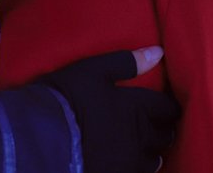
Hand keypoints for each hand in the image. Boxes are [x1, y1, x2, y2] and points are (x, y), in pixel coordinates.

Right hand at [37, 48, 179, 171]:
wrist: (44, 136)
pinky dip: (136, 168)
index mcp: (136, 107)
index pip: (166, 108)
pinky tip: (127, 164)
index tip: (166, 105)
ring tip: (145, 148)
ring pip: (153, 160)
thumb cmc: (67, 97)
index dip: (169, 106)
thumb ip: (127, 63)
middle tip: (158, 125)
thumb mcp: (93, 70)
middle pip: (164, 135)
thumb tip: (158, 52)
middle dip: (163, 129)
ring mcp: (128, 161)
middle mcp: (139, 135)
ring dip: (152, 152)